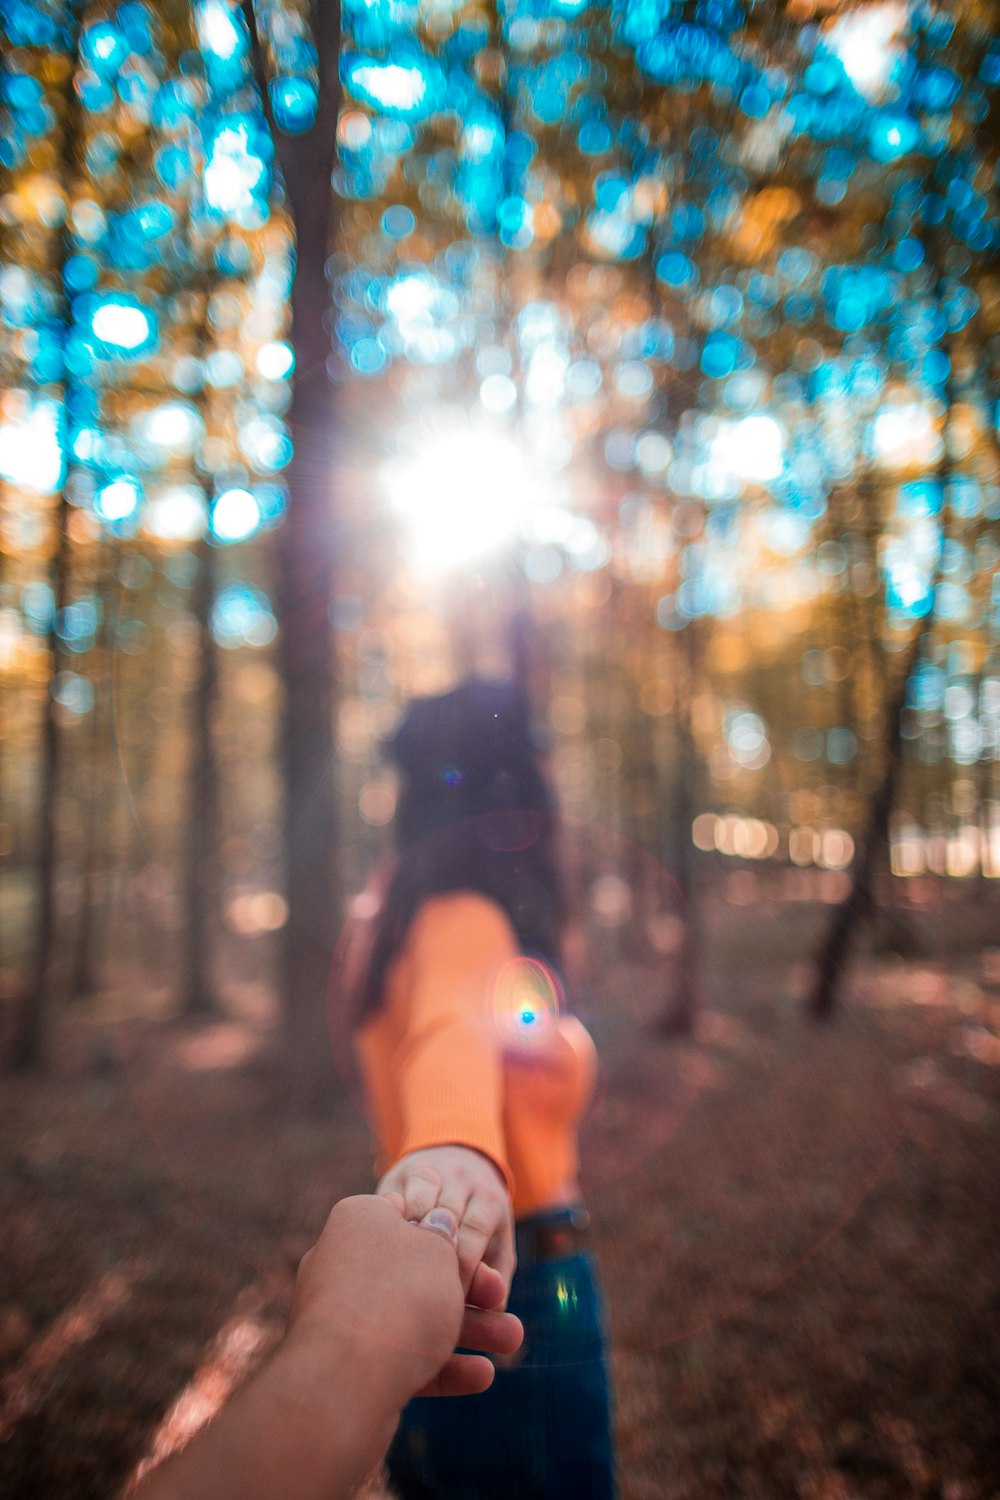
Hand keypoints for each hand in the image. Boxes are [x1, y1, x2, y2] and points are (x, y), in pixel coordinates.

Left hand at [288, 1195, 520, 1403]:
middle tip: (502, 1304)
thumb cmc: (399, 1296)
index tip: (483, 1257)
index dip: (454, 1238)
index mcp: (360, 1218)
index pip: (414, 1217)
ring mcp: (341, 1312)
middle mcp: (343, 1260)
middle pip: (416, 1272)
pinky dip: (438, 1364)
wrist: (342, 1382)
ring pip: (412, 1316)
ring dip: (465, 1330)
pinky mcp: (344, 1362)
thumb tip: (440, 1226)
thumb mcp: (437, 1250)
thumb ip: (443, 1239)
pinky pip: (398, 1355)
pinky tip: (481, 1376)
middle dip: (469, 1292)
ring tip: (512, 1342)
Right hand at [377, 1145, 515, 1301]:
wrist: (460, 1161)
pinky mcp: (402, 1173)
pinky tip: (381, 1253)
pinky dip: (388, 1224)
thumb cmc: (478, 1225)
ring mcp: (431, 1173)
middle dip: (432, 1260)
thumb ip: (497, 1277)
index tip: (446, 1309)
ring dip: (407, 1241)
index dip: (459, 1276)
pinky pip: (392, 1197)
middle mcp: (462, 1181)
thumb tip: (493, 1305)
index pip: (473, 1239)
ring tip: (399, 1278)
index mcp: (489, 1202)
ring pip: (417, 1207)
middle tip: (420, 1298)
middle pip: (445, 1221)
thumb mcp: (496, 1246)